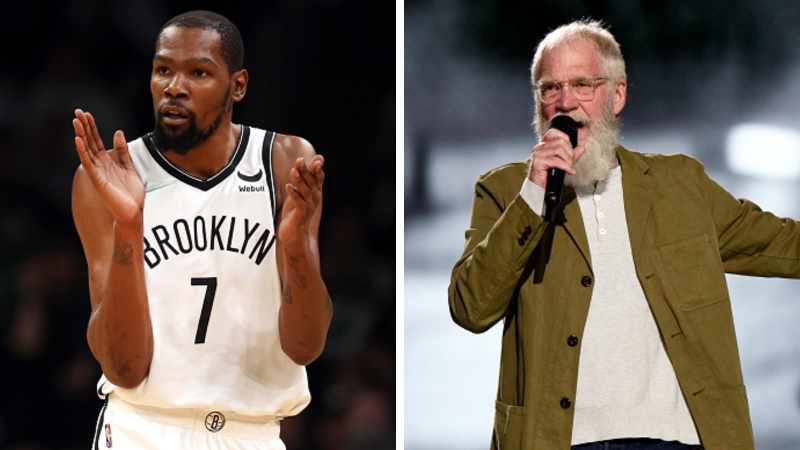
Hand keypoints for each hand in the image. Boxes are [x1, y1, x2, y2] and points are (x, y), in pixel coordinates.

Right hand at [73, 109, 144, 225]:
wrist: (134, 211)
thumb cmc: (131, 193)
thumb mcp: (129, 167)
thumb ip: (123, 151)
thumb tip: (118, 132)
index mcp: (107, 162)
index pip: (97, 141)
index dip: (92, 127)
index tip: (87, 114)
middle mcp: (100, 165)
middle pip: (89, 142)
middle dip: (84, 127)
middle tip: (77, 112)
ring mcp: (97, 172)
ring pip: (86, 150)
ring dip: (81, 135)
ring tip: (76, 121)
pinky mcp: (97, 180)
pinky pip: (88, 163)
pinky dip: (83, 151)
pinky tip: (78, 140)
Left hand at [279, 155, 323, 245]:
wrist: (294, 234)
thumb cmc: (297, 211)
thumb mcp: (302, 192)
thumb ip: (307, 176)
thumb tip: (318, 158)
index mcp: (316, 192)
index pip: (319, 178)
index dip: (318, 169)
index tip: (318, 159)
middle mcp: (315, 199)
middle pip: (312, 183)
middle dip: (306, 171)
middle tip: (299, 160)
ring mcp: (309, 208)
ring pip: (305, 192)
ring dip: (299, 181)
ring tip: (293, 171)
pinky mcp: (301, 216)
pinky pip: (299, 203)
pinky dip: (294, 195)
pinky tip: (288, 187)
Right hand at [528, 128, 585, 188]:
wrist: (538, 187)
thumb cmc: (548, 175)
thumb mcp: (563, 163)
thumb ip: (572, 155)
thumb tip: (582, 148)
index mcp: (544, 144)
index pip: (556, 132)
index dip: (567, 141)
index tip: (570, 152)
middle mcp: (540, 147)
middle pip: (561, 142)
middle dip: (570, 153)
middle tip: (571, 163)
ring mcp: (538, 153)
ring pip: (560, 150)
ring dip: (568, 160)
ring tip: (569, 168)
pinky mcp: (538, 161)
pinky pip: (556, 161)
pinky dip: (566, 167)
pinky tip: (569, 171)